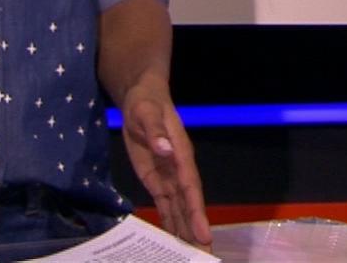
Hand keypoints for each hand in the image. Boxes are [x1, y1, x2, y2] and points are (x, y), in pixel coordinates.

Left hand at [120, 84, 211, 246]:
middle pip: (189, 204)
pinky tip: (172, 240)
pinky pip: (165, 206)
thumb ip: (156, 131)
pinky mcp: (157, 181)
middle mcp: (178, 170)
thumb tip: (166, 150)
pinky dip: (170, 223)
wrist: (142, 99)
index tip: (204, 234)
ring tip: (191, 254)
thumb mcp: (147, 112)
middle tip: (203, 256)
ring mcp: (168, 177)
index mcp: (180, 154)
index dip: (197, 211)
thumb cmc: (147, 103)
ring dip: (184, 231)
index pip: (191, 187)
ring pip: (179, 209)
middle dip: (195, 229)